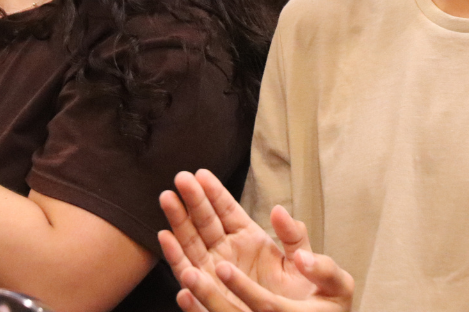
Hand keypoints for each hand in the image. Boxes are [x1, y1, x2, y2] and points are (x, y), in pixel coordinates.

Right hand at [159, 170, 353, 311]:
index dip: (214, 192)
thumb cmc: (303, 295)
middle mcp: (227, 251)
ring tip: (167, 199)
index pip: (227, 210)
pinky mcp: (208, 294)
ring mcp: (214, 272)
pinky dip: (176, 258)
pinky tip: (165, 238)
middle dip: (192, 200)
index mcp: (249, 238)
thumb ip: (294, 236)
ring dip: (178, 221)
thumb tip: (279, 210)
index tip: (201, 174)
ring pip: (191, 242)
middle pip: (205, 221)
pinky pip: (188, 275)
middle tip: (180, 178)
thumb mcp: (302, 261)